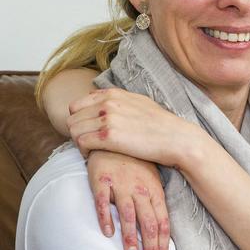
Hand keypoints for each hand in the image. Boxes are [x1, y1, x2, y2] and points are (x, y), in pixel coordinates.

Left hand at [67, 88, 197, 166]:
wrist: (177, 138)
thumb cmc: (161, 124)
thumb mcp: (139, 102)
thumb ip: (118, 100)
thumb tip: (102, 99)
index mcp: (112, 94)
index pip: (77, 105)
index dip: (79, 121)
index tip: (89, 132)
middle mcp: (107, 103)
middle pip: (72, 118)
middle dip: (78, 132)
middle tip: (89, 144)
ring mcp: (107, 119)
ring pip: (73, 131)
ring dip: (79, 143)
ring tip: (92, 150)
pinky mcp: (109, 137)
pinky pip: (81, 143)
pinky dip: (84, 152)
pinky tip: (94, 156)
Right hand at [87, 150, 169, 249]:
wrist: (114, 137)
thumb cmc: (136, 164)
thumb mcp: (152, 181)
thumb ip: (155, 204)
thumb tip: (162, 233)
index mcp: (155, 192)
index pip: (163, 223)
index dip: (163, 245)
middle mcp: (140, 189)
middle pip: (149, 223)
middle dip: (151, 248)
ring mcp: (121, 184)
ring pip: (128, 215)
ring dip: (130, 237)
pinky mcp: (101, 179)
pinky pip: (102, 201)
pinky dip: (105, 217)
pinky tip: (106, 232)